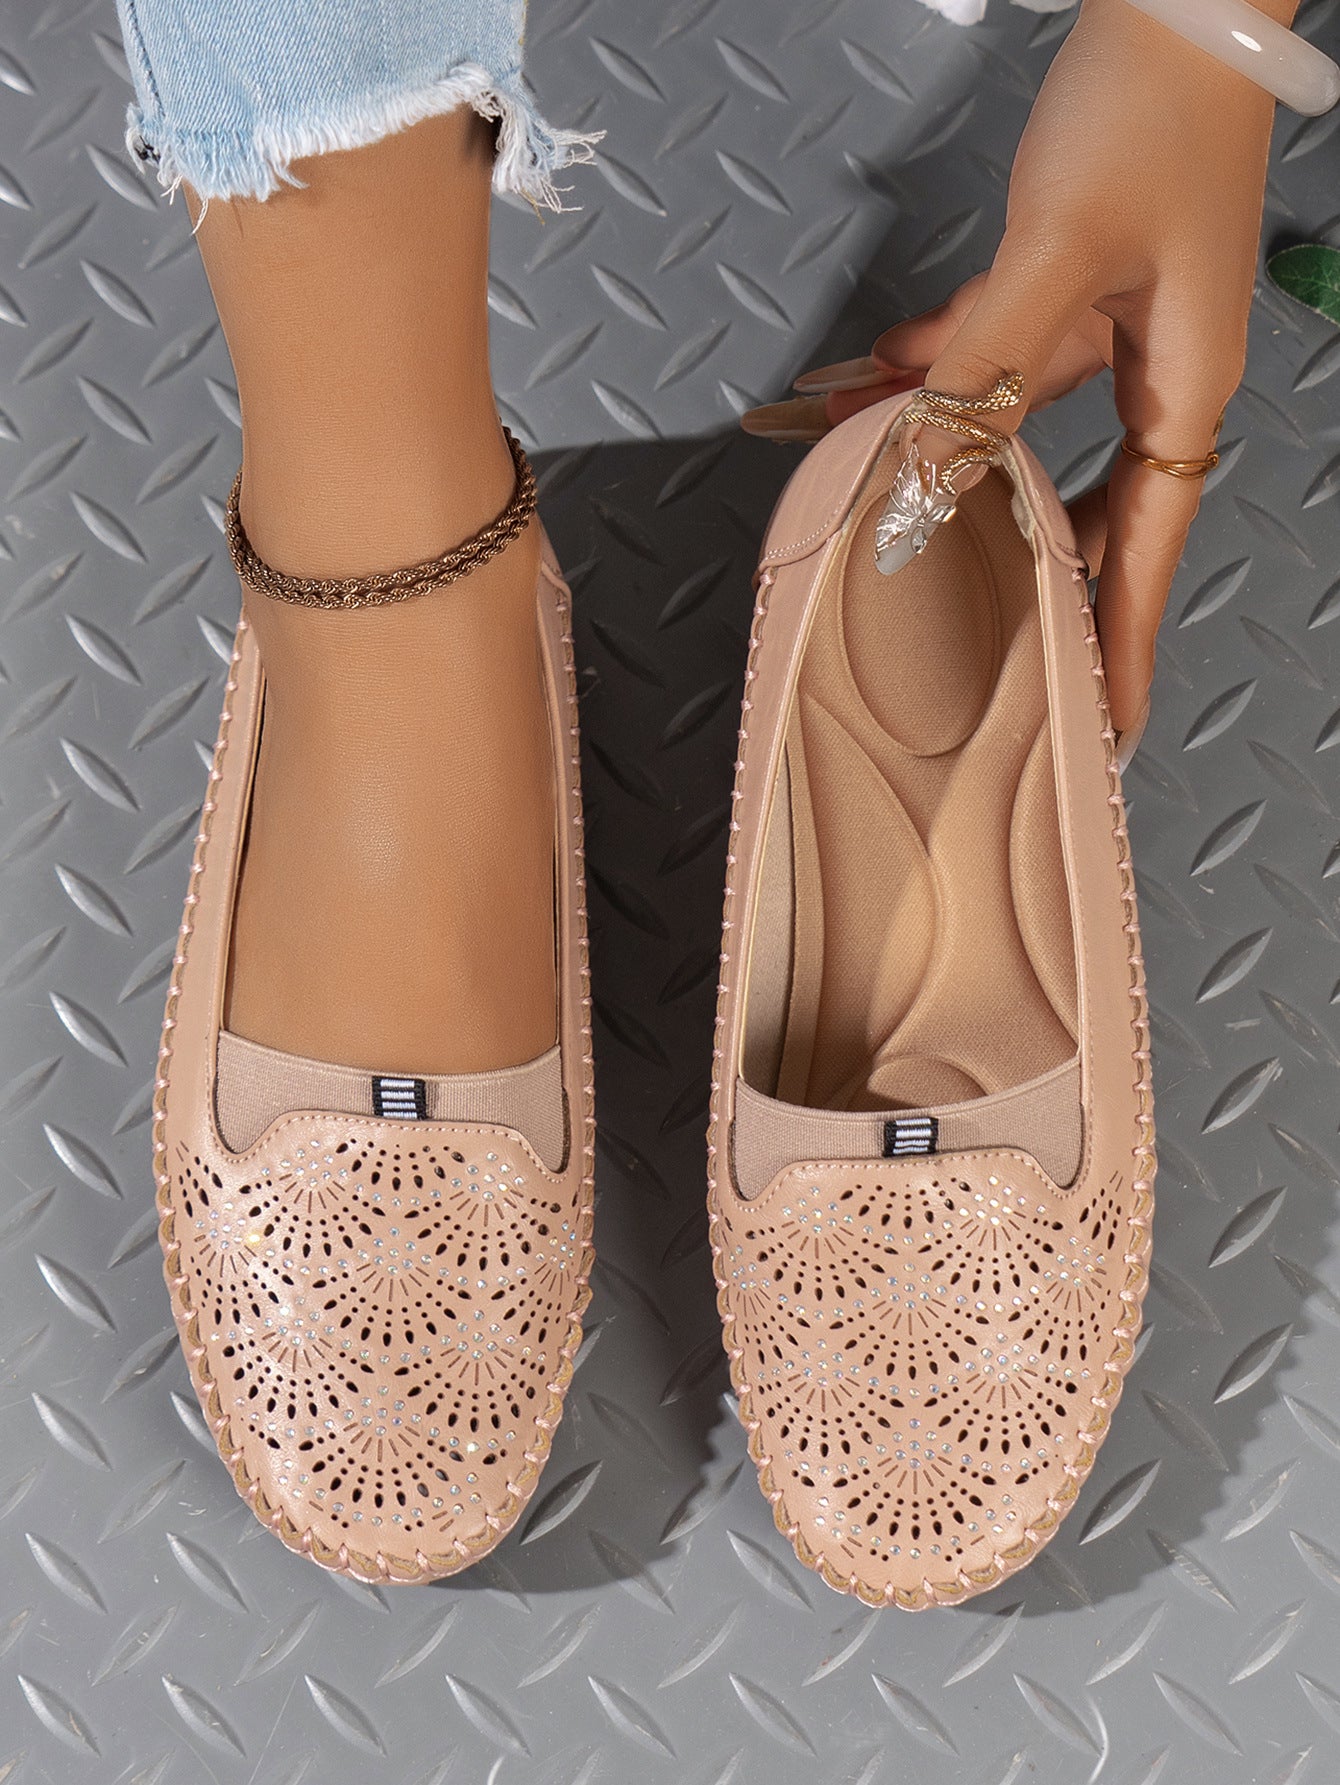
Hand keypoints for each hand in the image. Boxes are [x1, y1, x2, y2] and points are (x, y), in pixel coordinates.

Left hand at [745, 0, 1282, 733]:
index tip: (1105, 725)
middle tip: (1001, 665)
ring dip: (946, 463)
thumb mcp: (1059, 253)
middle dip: (1031, 581)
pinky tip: (869, 390)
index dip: (1117, 642)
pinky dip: (934, 371)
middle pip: (1084, 513)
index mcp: (1179, 390)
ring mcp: (1106, 332)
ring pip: (1016, 431)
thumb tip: (930, 459)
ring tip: (885, 518)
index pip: (1144, 551)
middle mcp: (1149, 376)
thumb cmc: (1153, 112)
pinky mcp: (1066, 284)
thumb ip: (987, 364)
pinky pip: (991, 355)